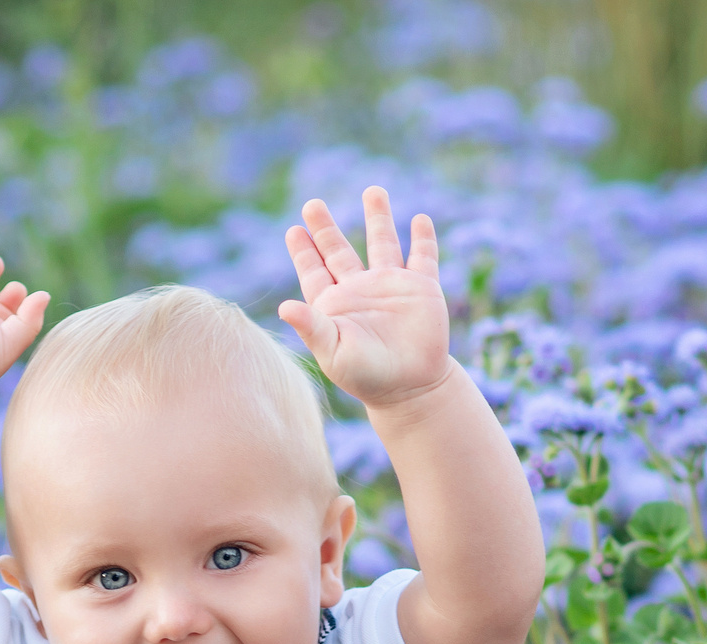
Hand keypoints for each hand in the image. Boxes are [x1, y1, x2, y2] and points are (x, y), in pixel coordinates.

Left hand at [279, 188, 451, 409]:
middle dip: (325, 228)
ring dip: (379, 217)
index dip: (303, 251)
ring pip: (383, 243)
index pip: (314, 271)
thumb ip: (312, 327)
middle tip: (312, 204)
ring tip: (373, 191)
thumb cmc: (367, 377)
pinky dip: (423, 238)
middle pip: (339, 251)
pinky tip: (419, 219)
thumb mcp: (334, 352)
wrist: (411, 389)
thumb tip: (283, 306)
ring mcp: (392, 286)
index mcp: (336, 305)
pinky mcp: (422, 289)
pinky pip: (423, 257)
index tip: (294, 230)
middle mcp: (361, 290)